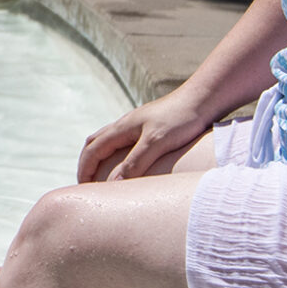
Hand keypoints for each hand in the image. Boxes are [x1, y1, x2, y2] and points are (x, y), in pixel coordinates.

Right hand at [76, 90, 212, 182]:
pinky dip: (117, 154)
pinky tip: (131, 164)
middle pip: (95, 142)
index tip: (82, 190)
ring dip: (100, 157)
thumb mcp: (156, 142)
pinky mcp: (151, 126)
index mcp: (122, 127)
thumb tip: (112, 185)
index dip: (84, 170)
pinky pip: (125, 141)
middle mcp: (126, 124)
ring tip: (103, 175)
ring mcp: (138, 124)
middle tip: (87, 183)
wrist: (204, 98)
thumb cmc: (181, 118)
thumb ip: (134, 163)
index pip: (92, 150)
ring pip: (109, 140)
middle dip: (87, 163)